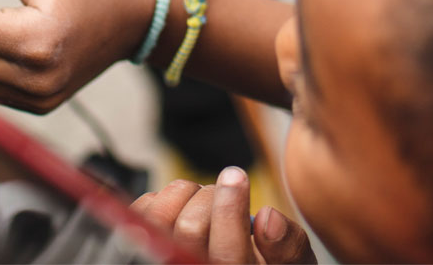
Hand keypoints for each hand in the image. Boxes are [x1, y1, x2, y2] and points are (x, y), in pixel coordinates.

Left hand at [132, 172, 312, 263]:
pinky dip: (160, 198)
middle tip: (228, 188)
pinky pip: (140, 214)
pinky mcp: (140, 251)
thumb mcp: (292, 264)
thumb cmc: (263, 264)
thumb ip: (288, 247)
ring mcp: (163, 261)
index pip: (227, 257)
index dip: (229, 211)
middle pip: (190, 230)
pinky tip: (179, 208)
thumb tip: (268, 218)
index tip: (236, 177)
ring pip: (159, 219)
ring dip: (185, 195)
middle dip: (212, 197)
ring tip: (204, 201)